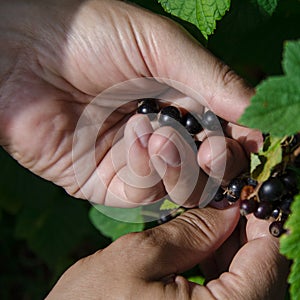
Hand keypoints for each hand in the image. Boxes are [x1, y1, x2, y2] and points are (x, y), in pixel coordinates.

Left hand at [0, 0, 261, 206]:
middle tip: (216, 151)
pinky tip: (133, 137)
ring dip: (178, 165)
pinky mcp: (107, 183)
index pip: (226, 134)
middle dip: (217, 165)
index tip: (254, 146)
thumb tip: (256, 110)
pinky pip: (141, 193)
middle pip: (207, 170)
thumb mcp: (159, 44)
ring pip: (179, 187)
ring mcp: (136, 164)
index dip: (242, 144)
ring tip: (159, 133)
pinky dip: (144, 169)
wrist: (23, 54)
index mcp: (181, 102)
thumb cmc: (90, 35)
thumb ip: (210, 78)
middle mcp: (163, 136)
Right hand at [46, 204, 288, 299]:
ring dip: (230, 247)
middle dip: (243, 230)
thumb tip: (228, 208)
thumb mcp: (138, 258)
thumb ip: (189, 232)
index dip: (259, 218)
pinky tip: (198, 246)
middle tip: (218, 200)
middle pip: (262, 271)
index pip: (269, 259)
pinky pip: (228, 296)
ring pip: (248, 283)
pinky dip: (219, 268)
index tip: (243, 192)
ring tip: (205, 220)